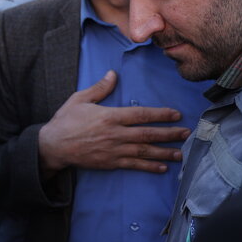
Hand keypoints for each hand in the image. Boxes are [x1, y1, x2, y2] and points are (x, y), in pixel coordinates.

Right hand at [37, 70, 190, 174]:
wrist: (53, 145)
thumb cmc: (65, 120)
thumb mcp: (79, 99)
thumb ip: (99, 88)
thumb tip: (113, 74)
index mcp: (109, 117)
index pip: (140, 115)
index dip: (160, 114)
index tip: (175, 114)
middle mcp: (115, 134)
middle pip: (148, 134)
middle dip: (169, 134)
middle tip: (187, 133)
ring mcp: (114, 150)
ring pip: (144, 151)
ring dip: (164, 152)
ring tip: (181, 153)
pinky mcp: (110, 163)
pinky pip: (134, 165)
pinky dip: (149, 167)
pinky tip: (162, 167)